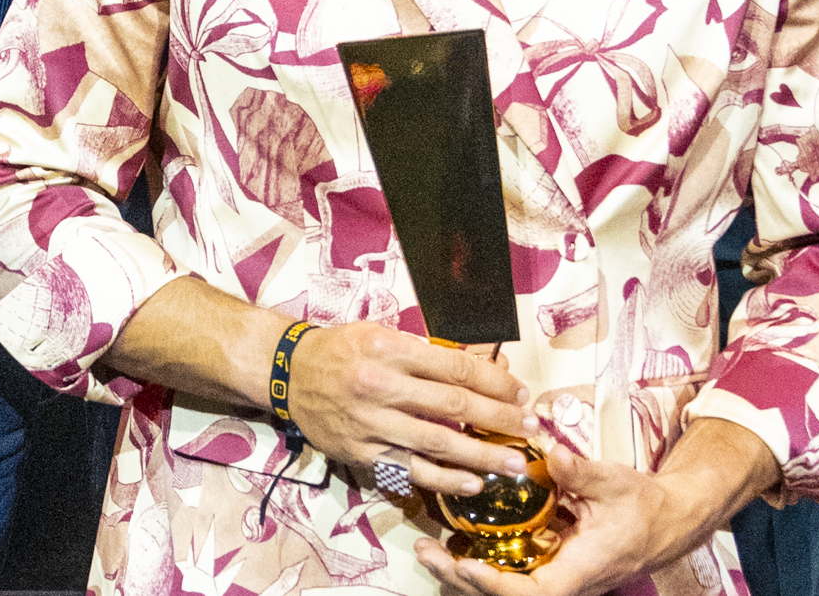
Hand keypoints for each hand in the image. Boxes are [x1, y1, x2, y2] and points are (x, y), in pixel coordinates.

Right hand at [282, 320, 536, 496]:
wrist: (288, 372)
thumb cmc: (340, 349)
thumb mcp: (379, 334)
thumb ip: (426, 352)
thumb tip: (483, 367)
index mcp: (387, 348)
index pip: (453, 367)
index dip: (494, 382)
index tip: (519, 393)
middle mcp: (379, 385)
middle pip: (453, 406)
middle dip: (499, 419)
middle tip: (530, 428)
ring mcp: (371, 423)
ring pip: (438, 444)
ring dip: (483, 455)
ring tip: (515, 464)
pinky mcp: (364, 453)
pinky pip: (413, 471)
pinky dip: (447, 480)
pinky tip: (474, 483)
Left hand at [415, 421, 774, 595]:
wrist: (667, 519)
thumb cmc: (644, 506)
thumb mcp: (615, 483)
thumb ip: (581, 472)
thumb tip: (551, 455)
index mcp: (581, 569)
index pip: (534, 593)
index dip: (496, 585)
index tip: (467, 566)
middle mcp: (565, 580)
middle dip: (464, 579)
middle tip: (428, 552)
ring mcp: (556, 574)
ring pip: (506, 586)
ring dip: (465, 572)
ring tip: (429, 548)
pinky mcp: (549, 563)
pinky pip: (511, 570)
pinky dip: (480, 560)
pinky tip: (454, 540)